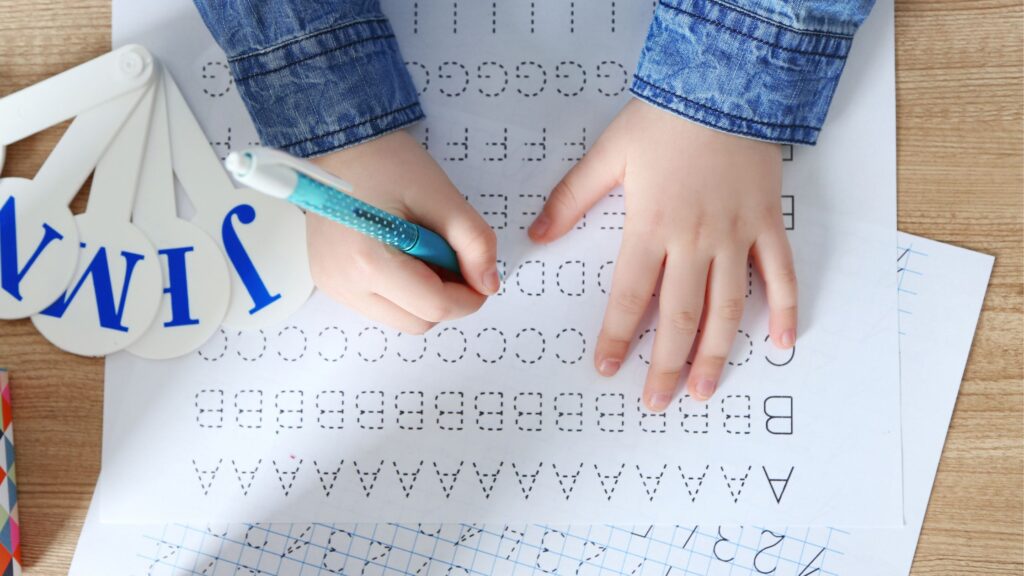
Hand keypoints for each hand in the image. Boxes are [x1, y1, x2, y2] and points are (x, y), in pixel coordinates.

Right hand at [309, 130, 498, 333]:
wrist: (339, 145)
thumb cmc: (385, 161)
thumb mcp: (440, 195)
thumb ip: (473, 240)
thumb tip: (488, 283)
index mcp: (368, 262)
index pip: (434, 306)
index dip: (469, 296)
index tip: (482, 277)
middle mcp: (344, 283)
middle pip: (418, 322)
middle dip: (446, 296)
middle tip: (450, 256)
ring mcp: (333, 286)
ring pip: (401, 318)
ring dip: (424, 295)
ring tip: (423, 249)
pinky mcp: (331, 282)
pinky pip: (381, 305)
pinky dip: (403, 290)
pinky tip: (403, 254)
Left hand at [529, 99, 796, 409]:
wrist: (723, 84)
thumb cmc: (664, 120)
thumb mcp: (607, 155)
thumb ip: (571, 199)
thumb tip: (539, 234)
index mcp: (651, 227)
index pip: (630, 297)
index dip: (617, 337)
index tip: (608, 368)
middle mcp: (695, 241)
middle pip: (679, 317)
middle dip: (666, 365)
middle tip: (656, 401)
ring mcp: (737, 236)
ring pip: (728, 309)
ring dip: (716, 354)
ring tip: (704, 390)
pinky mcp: (767, 224)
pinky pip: (781, 275)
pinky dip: (786, 310)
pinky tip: (781, 344)